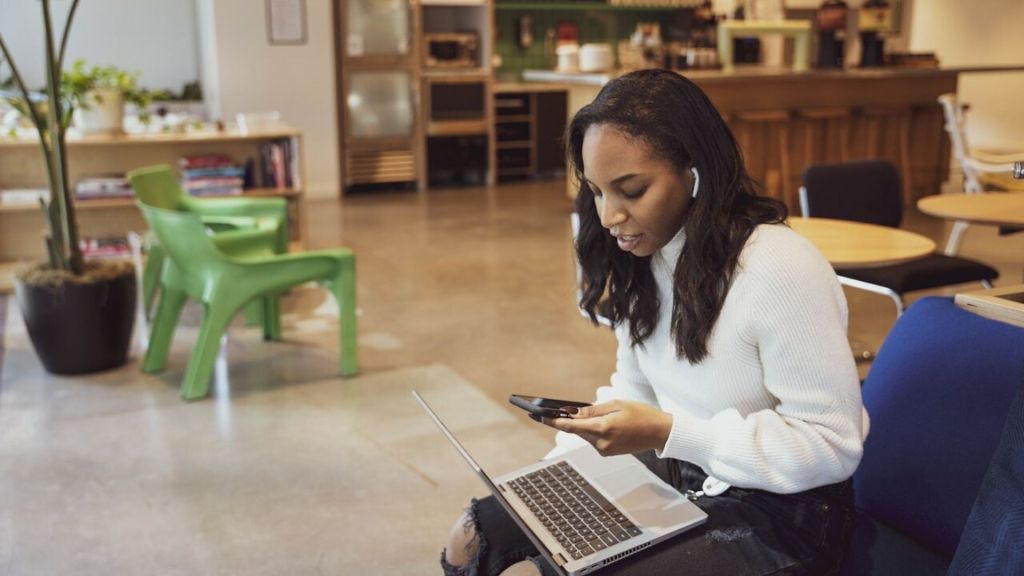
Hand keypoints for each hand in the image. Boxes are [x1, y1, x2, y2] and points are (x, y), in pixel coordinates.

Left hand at [544, 400, 672, 456]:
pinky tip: (604, 423)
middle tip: (550, 411)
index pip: (571, 425)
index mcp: (603, 428)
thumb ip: (592, 410)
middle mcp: (601, 443)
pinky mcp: (607, 453)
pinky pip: (593, 439)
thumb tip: (572, 412)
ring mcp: (604, 450)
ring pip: (584, 435)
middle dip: (566, 420)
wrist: (659, 433)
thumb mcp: (616, 405)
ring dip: (584, 425)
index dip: (553, 420)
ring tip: (596, 414)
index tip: (538, 416)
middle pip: (576, 430)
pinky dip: (593, 430)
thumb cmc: (640, 414)